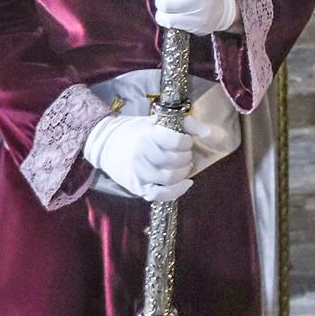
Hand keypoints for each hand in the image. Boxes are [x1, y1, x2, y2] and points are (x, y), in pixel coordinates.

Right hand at [84, 114, 210, 201]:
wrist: (105, 144)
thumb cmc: (136, 131)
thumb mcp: (158, 120)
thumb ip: (186, 124)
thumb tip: (209, 133)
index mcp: (147, 135)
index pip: (177, 142)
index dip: (187, 143)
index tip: (185, 142)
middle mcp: (141, 155)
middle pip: (175, 161)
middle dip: (187, 158)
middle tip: (185, 155)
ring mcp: (138, 173)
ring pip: (170, 178)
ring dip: (184, 173)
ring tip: (184, 166)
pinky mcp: (136, 187)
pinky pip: (160, 195)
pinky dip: (176, 191)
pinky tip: (186, 184)